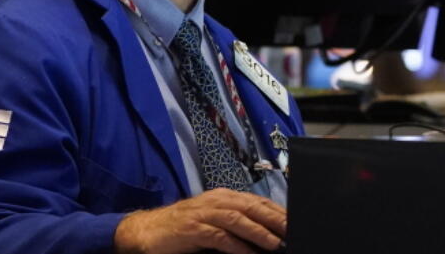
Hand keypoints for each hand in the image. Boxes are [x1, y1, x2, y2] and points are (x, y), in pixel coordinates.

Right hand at [114, 188, 286, 253]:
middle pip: (250, 206)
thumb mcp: (213, 222)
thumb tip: (267, 236)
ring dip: (258, 231)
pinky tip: (248, 253)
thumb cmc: (184, 229)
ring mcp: (203, 214)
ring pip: (237, 218)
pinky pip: (218, 236)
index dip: (277, 211)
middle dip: (274, 218)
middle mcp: (215, 201)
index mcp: (223, 197)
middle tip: (293, 230)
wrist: (147, 230)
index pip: (257, 201)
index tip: (296, 221)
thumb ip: (236, 225)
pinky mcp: (192, 229)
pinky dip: (235, 245)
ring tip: (276, 243)